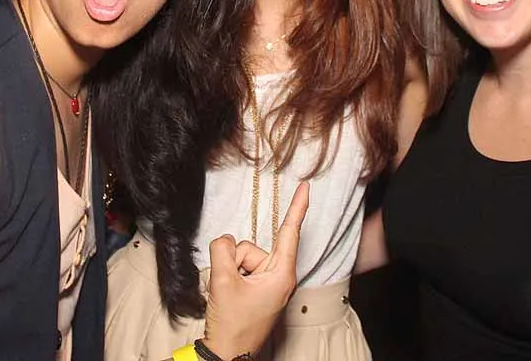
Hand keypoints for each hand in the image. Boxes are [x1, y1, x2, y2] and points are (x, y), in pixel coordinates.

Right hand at [202, 182, 308, 359]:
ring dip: (230, 271)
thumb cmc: (233, 325)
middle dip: (235, 260)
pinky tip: (231, 295)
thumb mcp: (223, 281)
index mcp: (281, 274)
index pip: (289, 233)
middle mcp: (279, 276)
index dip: (297, 207)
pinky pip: (239, 268)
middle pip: (252, 248)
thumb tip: (224, 240)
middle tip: (232, 288)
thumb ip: (223, 250)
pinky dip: (230, 276)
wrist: (228, 353)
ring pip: (241, 257)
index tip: (307, 187)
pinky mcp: (258, 288)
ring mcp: (268, 283)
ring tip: (231, 295)